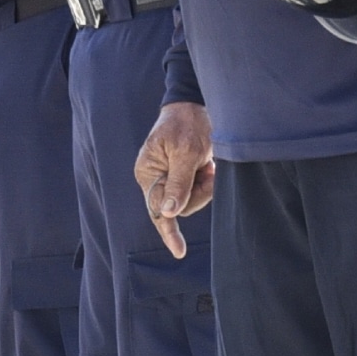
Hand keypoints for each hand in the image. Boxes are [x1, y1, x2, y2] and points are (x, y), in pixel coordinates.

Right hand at [134, 99, 215, 258]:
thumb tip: (168, 212)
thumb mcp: (186, 152)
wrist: (194, 104)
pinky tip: (208, 165)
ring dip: (205, 185)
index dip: (169, 231)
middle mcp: (155, 178)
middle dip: (198, 193)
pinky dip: (206, 180)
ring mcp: (169, 177)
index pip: (158, 209)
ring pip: (191, 199)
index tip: (179, 251)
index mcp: (148, 172)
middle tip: (208, 171)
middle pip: (180, 206)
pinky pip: (197, 190)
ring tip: (208, 164)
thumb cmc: (187, 124)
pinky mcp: (182, 175)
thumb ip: (178, 183)